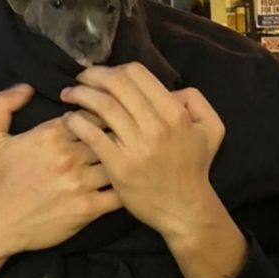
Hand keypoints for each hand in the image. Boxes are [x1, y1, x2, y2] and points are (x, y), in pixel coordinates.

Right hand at [0, 83, 118, 277]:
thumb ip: (2, 104)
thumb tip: (26, 87)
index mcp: (49, 134)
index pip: (90, 113)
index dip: (100, 114)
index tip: (102, 119)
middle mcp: (67, 156)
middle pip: (108, 134)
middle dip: (116, 133)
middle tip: (122, 137)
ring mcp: (79, 183)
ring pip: (116, 160)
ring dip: (122, 159)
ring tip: (127, 158)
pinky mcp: (87, 208)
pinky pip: (118, 193)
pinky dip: (125, 186)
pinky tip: (125, 184)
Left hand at [59, 63, 225, 241]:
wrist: (184, 209)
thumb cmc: (194, 166)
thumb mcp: (210, 128)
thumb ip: (194, 100)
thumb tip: (170, 89)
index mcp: (174, 112)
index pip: (136, 73)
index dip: (114, 68)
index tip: (103, 75)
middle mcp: (155, 125)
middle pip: (115, 84)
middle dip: (92, 77)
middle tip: (79, 80)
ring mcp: (136, 146)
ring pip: (101, 105)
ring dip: (79, 95)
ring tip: (68, 95)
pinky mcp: (118, 165)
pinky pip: (91, 134)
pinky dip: (75, 121)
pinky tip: (68, 120)